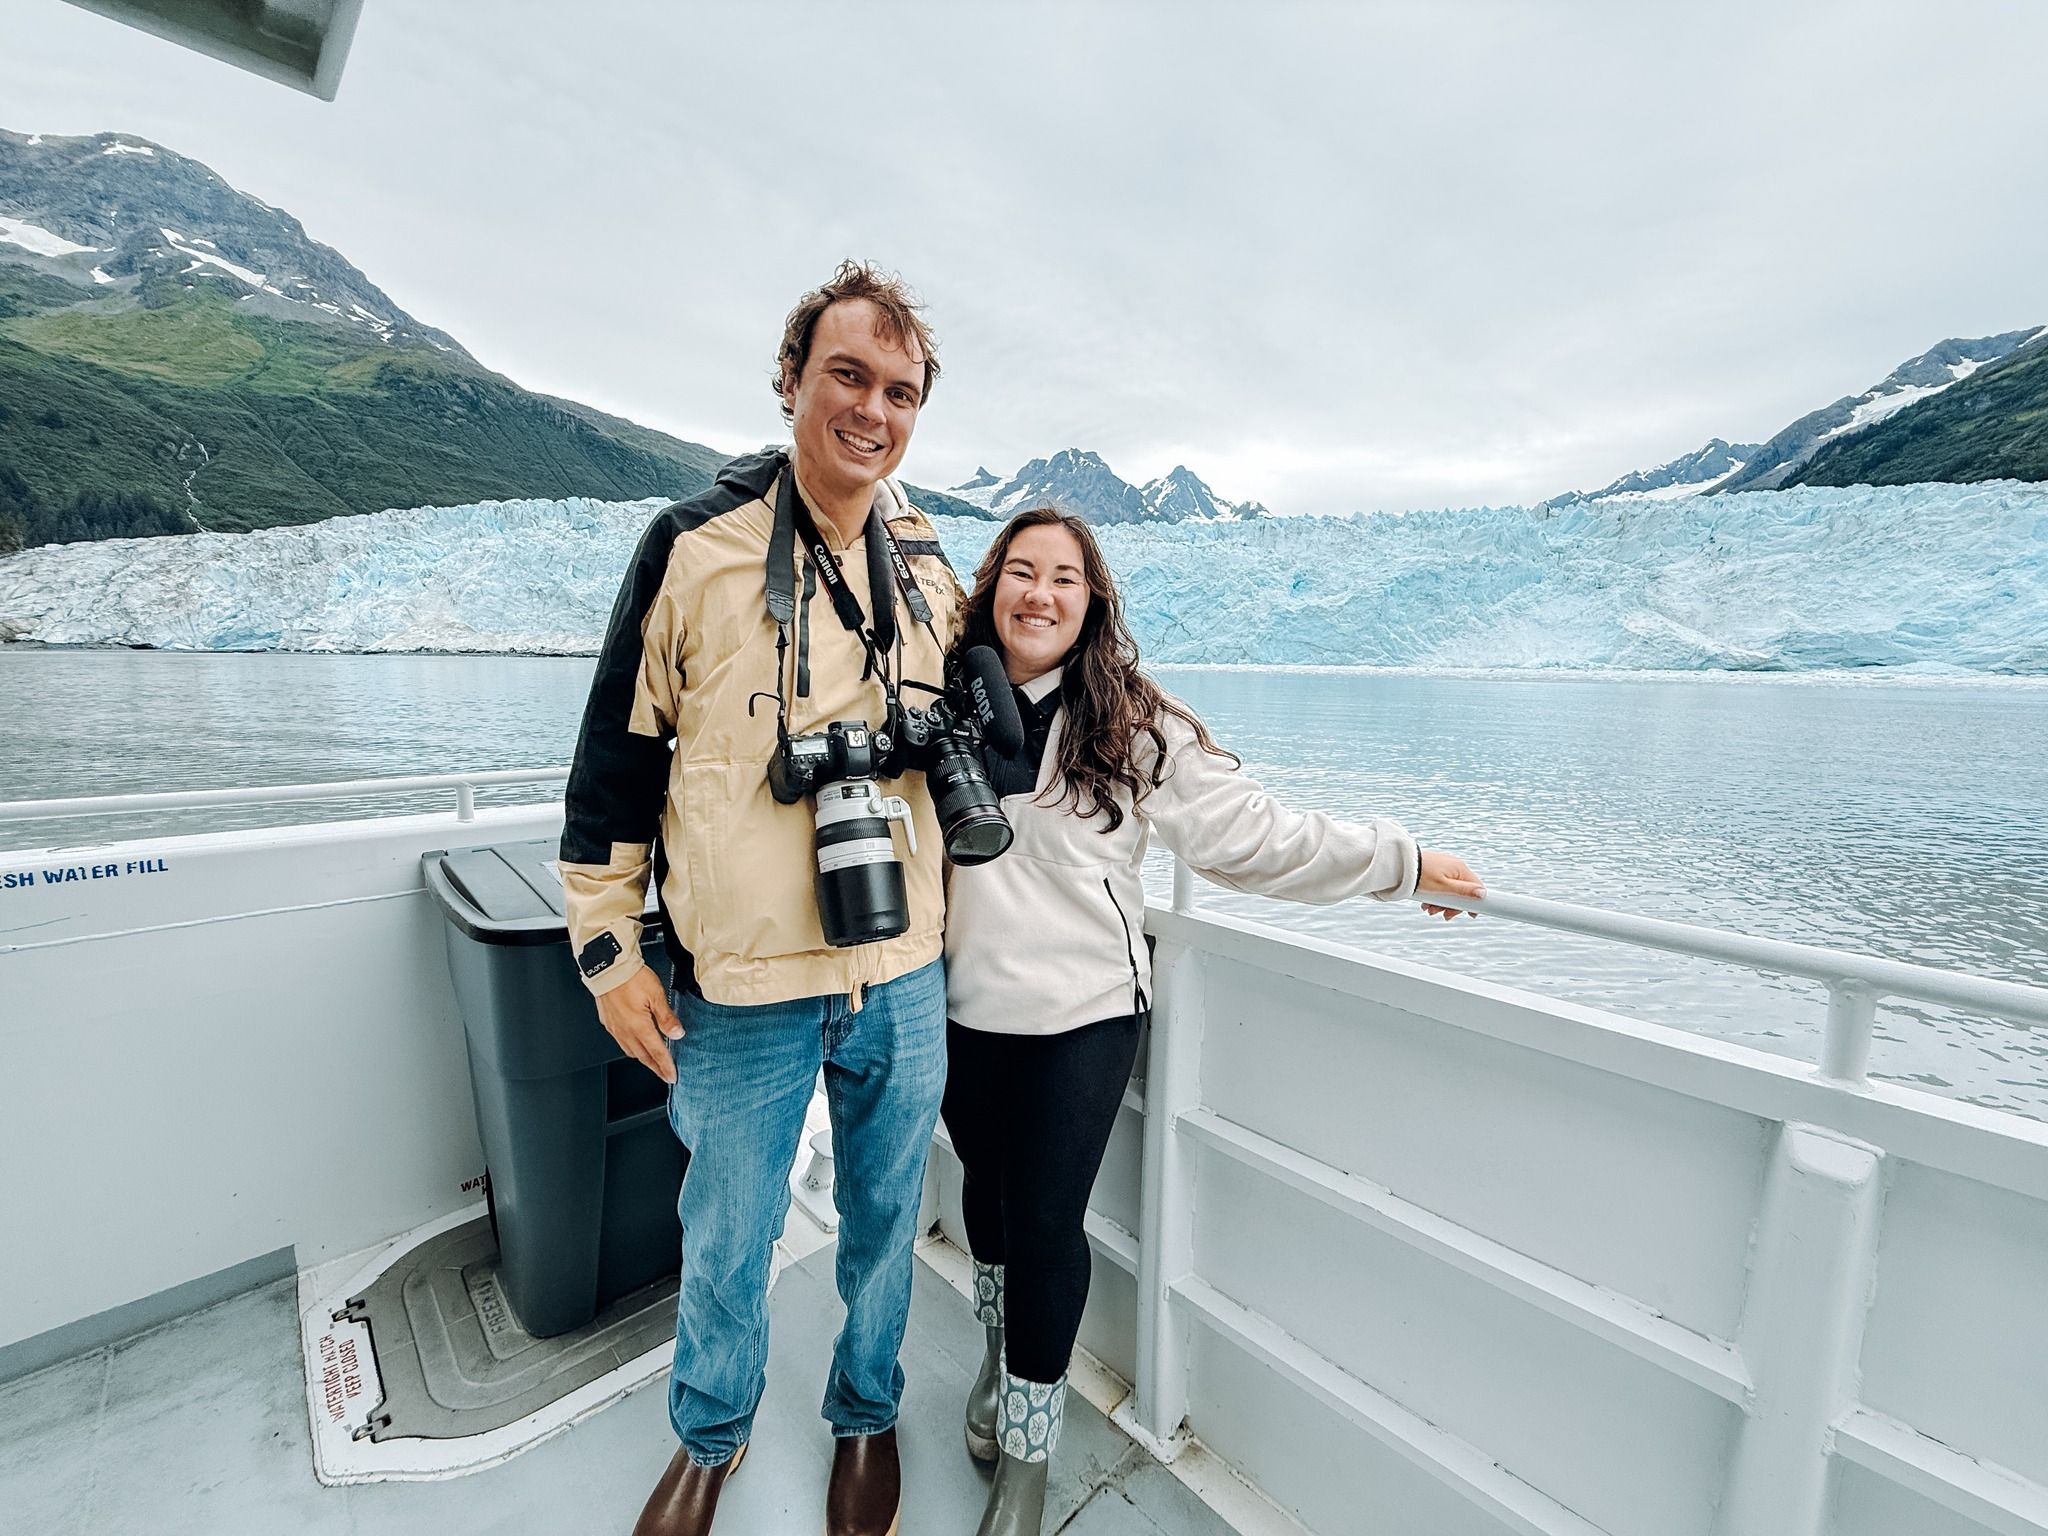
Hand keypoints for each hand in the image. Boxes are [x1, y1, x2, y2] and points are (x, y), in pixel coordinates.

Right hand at [594, 965, 684, 1082]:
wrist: (607, 967)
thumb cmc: (630, 977)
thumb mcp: (656, 995)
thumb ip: (667, 1017)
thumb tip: (677, 1033)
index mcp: (639, 1026)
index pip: (657, 1053)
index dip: (666, 1066)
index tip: (672, 1076)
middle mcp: (625, 1031)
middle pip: (643, 1056)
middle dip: (655, 1068)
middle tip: (664, 1074)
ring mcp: (614, 1027)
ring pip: (630, 1051)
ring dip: (643, 1059)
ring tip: (653, 1061)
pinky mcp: (608, 1022)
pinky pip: (621, 1041)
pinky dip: (632, 1047)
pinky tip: (636, 1043)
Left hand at [1416, 849, 1484, 920]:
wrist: (1399, 866)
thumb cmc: (1421, 876)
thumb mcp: (1444, 887)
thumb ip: (1464, 891)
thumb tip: (1483, 893)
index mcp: (1460, 869)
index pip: (1476, 887)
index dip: (1474, 902)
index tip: (1470, 914)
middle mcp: (1454, 866)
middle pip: (1461, 891)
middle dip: (1452, 905)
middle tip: (1443, 915)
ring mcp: (1444, 867)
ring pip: (1449, 890)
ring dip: (1441, 903)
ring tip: (1428, 909)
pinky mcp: (1435, 869)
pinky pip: (1440, 885)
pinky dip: (1435, 896)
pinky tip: (1425, 903)